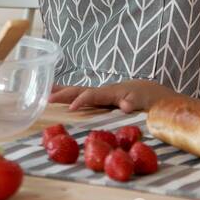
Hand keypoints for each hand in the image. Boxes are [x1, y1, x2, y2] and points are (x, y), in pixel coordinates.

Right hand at [48, 79, 175, 113]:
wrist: (155, 93)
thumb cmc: (149, 98)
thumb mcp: (144, 102)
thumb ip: (134, 103)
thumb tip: (124, 106)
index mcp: (112, 92)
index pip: (93, 95)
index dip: (82, 100)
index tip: (71, 108)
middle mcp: (104, 91)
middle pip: (80, 90)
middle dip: (64, 94)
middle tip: (46, 97)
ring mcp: (102, 94)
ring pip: (78, 91)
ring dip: (62, 92)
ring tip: (45, 92)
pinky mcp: (102, 98)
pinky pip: (82, 95)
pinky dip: (69, 95)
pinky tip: (60, 97)